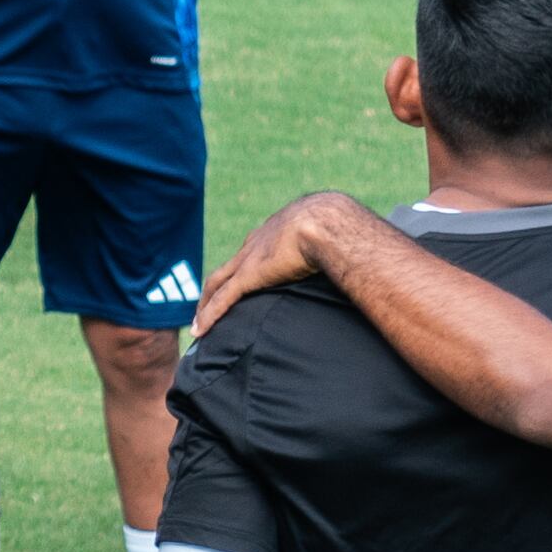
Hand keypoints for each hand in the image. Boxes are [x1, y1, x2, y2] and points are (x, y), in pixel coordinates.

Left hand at [189, 191, 366, 342]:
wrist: (328, 220)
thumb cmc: (338, 226)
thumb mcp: (331, 237)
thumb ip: (333, 252)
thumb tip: (353, 264)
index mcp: (275, 233)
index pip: (250, 254)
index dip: (240, 270)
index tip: (235, 284)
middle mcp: (255, 244)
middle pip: (226, 270)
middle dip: (214, 289)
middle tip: (205, 307)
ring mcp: (250, 260)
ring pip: (217, 285)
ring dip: (205, 306)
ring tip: (198, 325)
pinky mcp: (250, 275)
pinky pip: (222, 299)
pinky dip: (209, 315)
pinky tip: (199, 331)